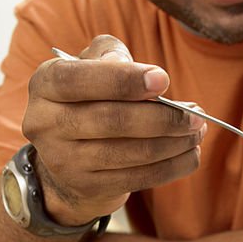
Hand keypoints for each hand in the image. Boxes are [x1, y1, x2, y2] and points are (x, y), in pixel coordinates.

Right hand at [23, 35, 206, 225]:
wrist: (66, 156)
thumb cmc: (89, 97)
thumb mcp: (90, 66)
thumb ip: (109, 54)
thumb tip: (138, 69)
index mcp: (45, 84)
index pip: (80, 79)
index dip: (123, 80)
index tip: (163, 80)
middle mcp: (46, 123)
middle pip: (112, 120)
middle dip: (163, 117)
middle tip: (196, 113)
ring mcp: (64, 161)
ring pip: (131, 153)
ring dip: (174, 143)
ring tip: (197, 131)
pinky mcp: (86, 187)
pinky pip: (139, 178)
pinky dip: (172, 166)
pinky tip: (190, 153)